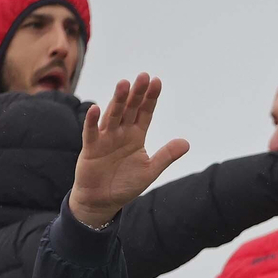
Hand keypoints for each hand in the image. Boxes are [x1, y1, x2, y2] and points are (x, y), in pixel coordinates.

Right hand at [69, 73, 188, 227]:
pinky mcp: (91, 148)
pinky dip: (92, 121)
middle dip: (137, 93)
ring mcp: (105, 138)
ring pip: (112, 115)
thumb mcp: (150, 171)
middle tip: (143, 76)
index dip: (150, 98)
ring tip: (124, 84)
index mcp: (136, 136)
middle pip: (130, 109)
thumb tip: (186, 143)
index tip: (157, 81)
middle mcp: (121, 132)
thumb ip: (166, 156)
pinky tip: (95, 108)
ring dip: (117, 100)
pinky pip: (91, 132)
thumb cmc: (125, 185)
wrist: (102, 201)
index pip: (145, 112)